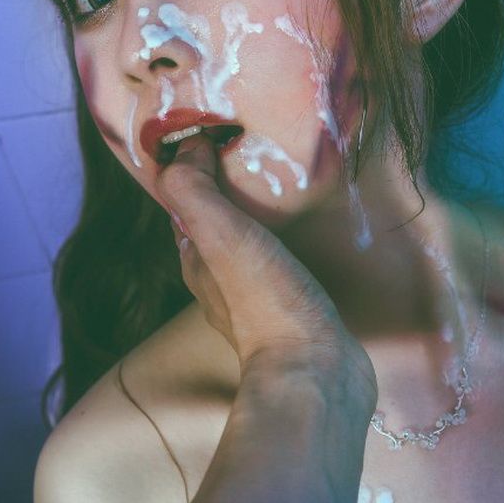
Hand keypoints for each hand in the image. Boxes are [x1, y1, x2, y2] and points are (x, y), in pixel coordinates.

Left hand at [156, 134, 377, 405]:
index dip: (195, 165)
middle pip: (218, 222)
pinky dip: (291, 239)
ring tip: (288, 179)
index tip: (220, 130)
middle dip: (230, 186)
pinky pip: (286, 262)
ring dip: (263, 213)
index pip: (186, 202)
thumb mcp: (220, 236)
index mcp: (196, 260)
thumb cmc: (266, 300)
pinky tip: (312, 227)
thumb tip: (186, 146)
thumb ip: (194, 190)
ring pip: (251, 242)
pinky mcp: (297, 309)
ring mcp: (260, 298)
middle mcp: (219, 281)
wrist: (317, 373)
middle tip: (257, 147)